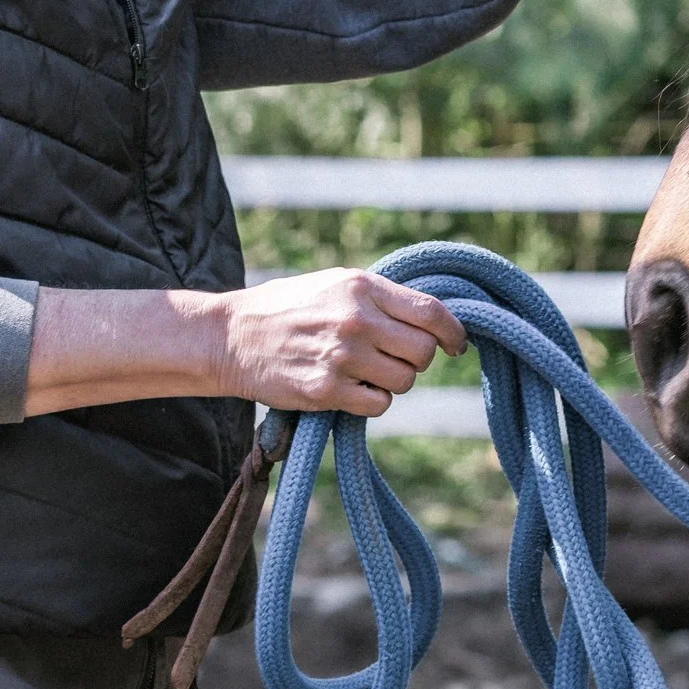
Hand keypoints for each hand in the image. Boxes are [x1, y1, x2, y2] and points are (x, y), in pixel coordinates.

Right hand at [213, 269, 465, 415]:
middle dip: (417, 359)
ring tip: (365, 371)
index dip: (453, 332)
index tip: (456, 344)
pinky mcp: (325, 390)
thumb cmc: (288, 307)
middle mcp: (356, 320)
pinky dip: (371, 401)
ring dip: (393, 381)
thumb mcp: (335, 284)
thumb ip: (381, 298)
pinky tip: (349, 388)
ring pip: (404, 381)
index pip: (431, 312)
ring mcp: (341, 356)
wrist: (232, 337)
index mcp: (362, 287)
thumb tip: (434, 319)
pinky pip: (378, 404)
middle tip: (394, 358)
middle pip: (423, 351)